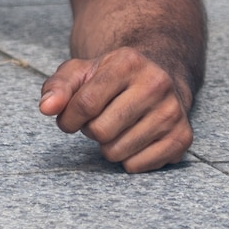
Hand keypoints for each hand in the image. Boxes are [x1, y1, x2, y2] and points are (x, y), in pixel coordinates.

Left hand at [39, 47, 193, 171]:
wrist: (157, 78)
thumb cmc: (110, 78)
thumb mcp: (81, 72)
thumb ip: (57, 87)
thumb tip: (46, 108)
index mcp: (127, 62)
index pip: (84, 104)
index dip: (67, 118)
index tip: (68, 119)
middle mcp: (156, 84)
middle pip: (100, 131)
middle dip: (90, 131)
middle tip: (98, 119)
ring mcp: (172, 112)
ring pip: (118, 152)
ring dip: (107, 146)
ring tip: (116, 127)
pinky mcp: (183, 138)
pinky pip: (137, 166)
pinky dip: (127, 159)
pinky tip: (132, 139)